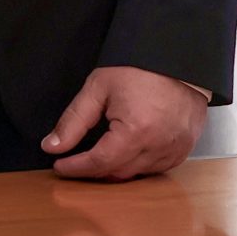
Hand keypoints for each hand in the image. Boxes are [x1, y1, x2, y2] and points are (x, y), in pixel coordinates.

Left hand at [40, 66, 208, 180]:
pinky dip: (137, 166)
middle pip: (117, 172)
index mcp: (136, 131)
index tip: (59, 166)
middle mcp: (159, 146)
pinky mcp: (183, 150)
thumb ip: (73, 120)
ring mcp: (175, 150)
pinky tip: (124, 154)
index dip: (75, 167)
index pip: (100, 162)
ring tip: (97, 157)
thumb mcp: (98, 89)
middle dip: (92, 170)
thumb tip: (52, 146)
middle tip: (73, 162)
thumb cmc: (139, 70)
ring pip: (136, 174)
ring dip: (114, 170)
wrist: (177, 61)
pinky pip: (155, 169)